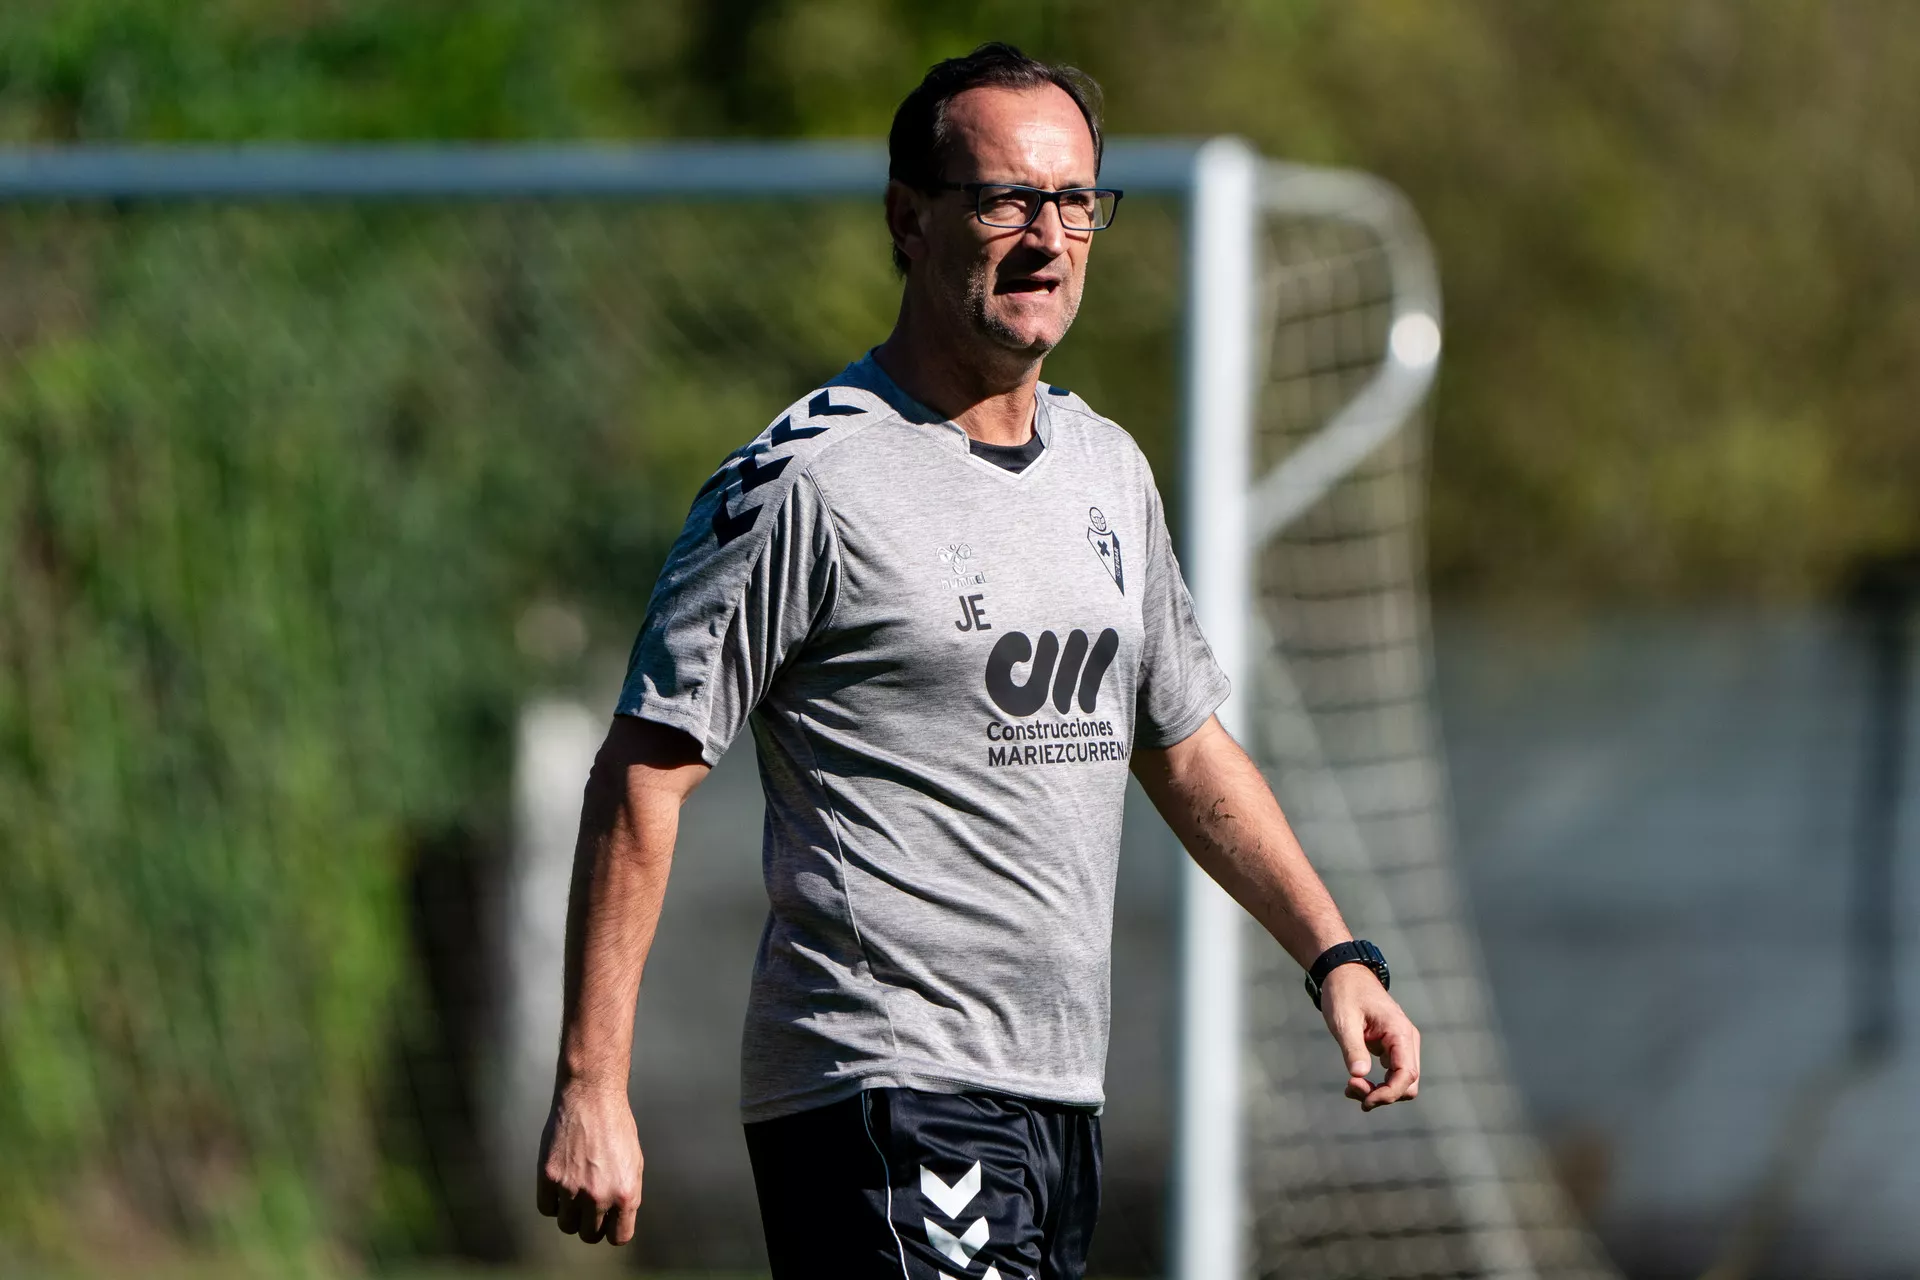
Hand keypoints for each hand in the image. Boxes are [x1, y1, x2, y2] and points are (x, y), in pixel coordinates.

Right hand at [536, 1081, 643, 1244]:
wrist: (591, 1097)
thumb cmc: (616, 1126)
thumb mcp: (634, 1163)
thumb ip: (626, 1194)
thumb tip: (616, 1219)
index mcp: (626, 1193)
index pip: (618, 1237)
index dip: (612, 1229)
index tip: (608, 1220)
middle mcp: (599, 1196)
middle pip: (589, 1235)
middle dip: (590, 1223)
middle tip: (589, 1204)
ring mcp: (572, 1188)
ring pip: (566, 1225)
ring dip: (569, 1214)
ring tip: (574, 1191)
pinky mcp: (549, 1177)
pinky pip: (546, 1208)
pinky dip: (551, 1201)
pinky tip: (559, 1183)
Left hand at [1320, 964, 1420, 1111]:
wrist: (1345, 973)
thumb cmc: (1344, 993)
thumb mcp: (1344, 1021)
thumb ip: (1353, 1048)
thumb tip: (1359, 1075)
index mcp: (1400, 1032)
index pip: (1406, 1075)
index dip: (1388, 1094)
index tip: (1364, 1100)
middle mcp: (1407, 1040)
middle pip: (1408, 1084)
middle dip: (1382, 1095)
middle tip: (1350, 1090)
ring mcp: (1402, 1044)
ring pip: (1402, 1082)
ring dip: (1379, 1092)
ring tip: (1350, 1087)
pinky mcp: (1393, 1047)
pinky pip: (1393, 1074)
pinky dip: (1378, 1083)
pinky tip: (1355, 1081)